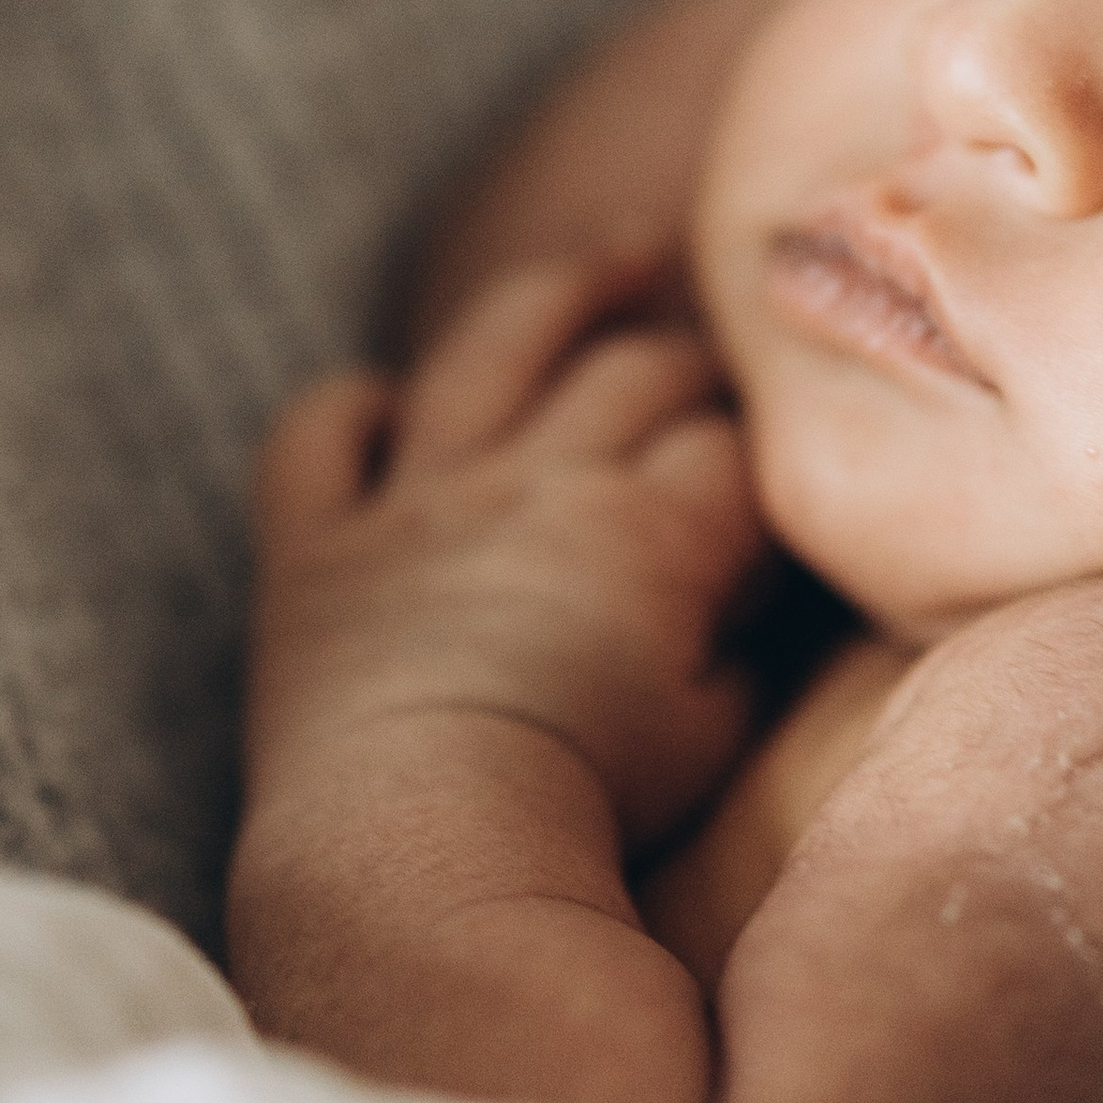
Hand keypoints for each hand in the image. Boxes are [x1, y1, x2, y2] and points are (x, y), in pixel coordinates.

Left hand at [248, 251, 766, 851]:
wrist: (418, 843)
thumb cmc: (587, 804)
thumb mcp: (713, 732)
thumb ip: (740, 648)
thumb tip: (746, 597)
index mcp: (649, 531)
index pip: (732, 442)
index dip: (768, 439)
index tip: (788, 452)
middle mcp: (534, 482)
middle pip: (636, 369)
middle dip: (694, 355)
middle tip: (726, 360)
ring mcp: (417, 501)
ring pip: (491, 347)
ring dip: (560, 292)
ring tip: (614, 259)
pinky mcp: (315, 547)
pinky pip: (317, 437)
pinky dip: (349, 407)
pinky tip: (385, 402)